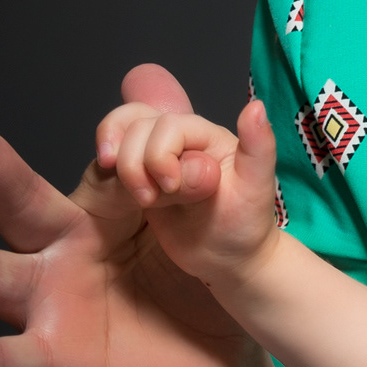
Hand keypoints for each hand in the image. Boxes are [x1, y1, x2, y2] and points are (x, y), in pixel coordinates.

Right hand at [0, 64, 262, 366]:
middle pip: (16, 201)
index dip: (127, 148)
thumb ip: (177, 143)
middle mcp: (61, 253)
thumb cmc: (196, 288)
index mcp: (97, 212)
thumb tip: (146, 73)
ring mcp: (51, 306)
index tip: (142, 135)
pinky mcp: (56, 361)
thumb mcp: (193, 210)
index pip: (100, 163)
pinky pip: (0, 362)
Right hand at [104, 96, 283, 291]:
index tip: (170, 187)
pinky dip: (108, 166)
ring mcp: (157, 158)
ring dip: (122, 166)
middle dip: (135, 162)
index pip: (169, 126)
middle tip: (150, 199)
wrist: (227, 259)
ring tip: (141, 198)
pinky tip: (113, 182)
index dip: (161, 153)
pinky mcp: (140, 179)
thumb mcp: (256, 188)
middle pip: (139, 125)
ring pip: (123, 135)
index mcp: (207, 136)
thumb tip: (256, 107)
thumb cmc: (246, 224)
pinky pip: (115, 160)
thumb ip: (258, 148)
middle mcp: (181, 140)